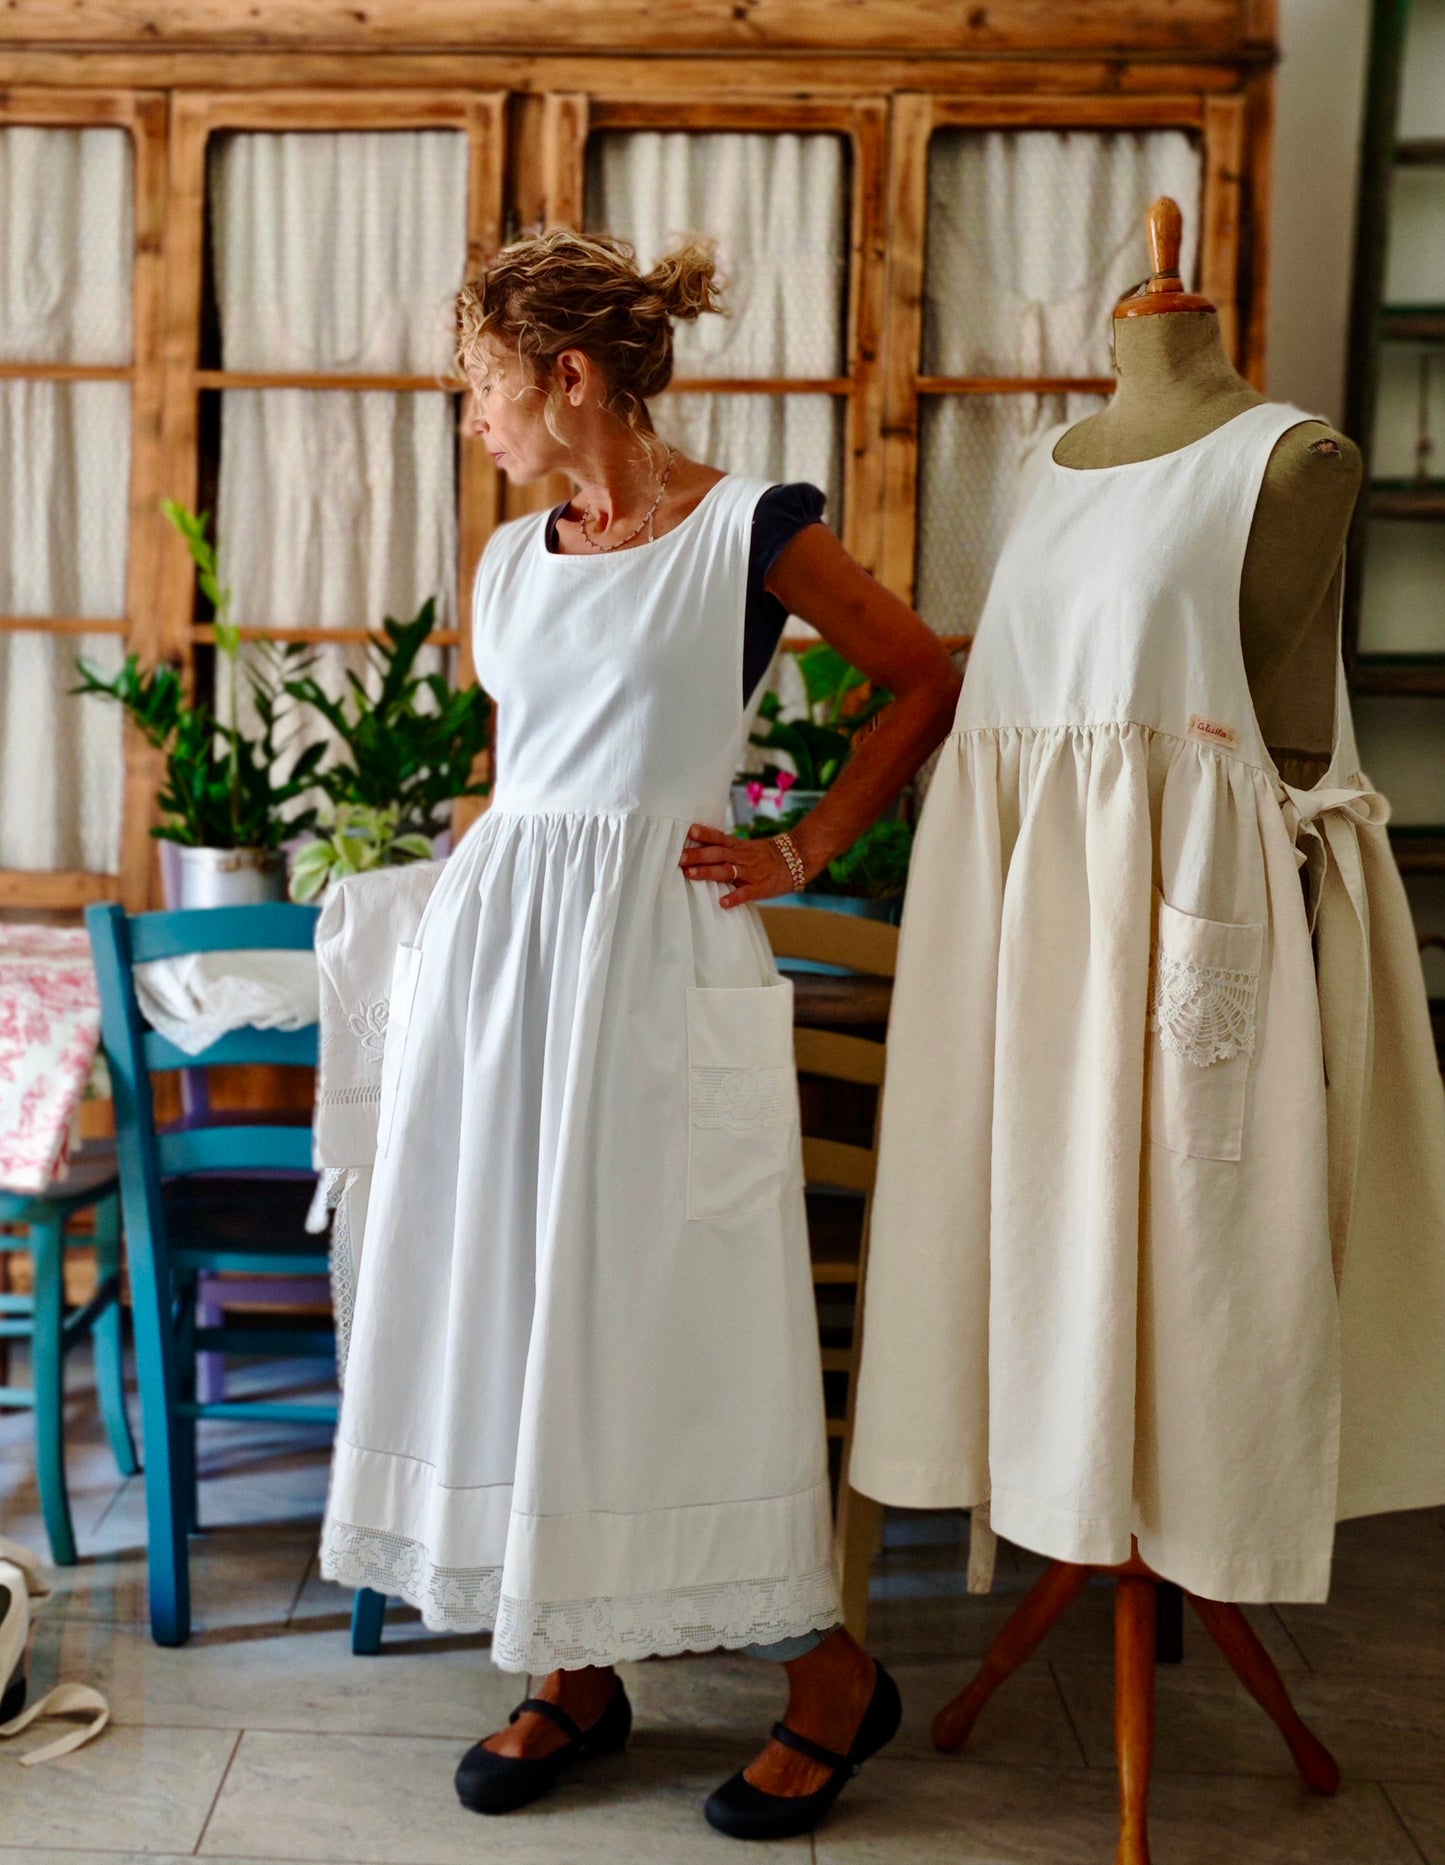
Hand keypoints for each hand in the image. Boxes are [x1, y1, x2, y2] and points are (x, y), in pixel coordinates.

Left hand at [679, 822, 801, 907]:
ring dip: (708, 872)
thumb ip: (725, 848)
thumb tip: (698, 847)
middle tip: (679, 858)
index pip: (719, 838)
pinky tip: (723, 903)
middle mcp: (742, 857)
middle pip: (718, 854)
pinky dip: (734, 898)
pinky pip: (746, 893)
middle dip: (698, 855)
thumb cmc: (765, 856)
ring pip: (727, 871)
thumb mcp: (745, 847)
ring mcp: (751, 872)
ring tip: (690, 874)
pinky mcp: (760, 888)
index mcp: (738, 846)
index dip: (705, 834)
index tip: (689, 831)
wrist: (796, 860)